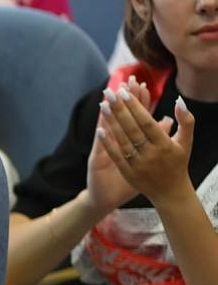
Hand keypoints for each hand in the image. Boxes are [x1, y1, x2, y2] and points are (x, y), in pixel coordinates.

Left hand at [97, 80, 195, 205]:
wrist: (169, 192)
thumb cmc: (177, 162)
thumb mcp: (186, 142)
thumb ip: (186, 121)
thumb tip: (179, 101)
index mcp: (165, 144)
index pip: (147, 122)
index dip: (135, 107)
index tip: (125, 92)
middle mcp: (151, 154)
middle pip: (132, 128)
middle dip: (120, 109)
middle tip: (110, 92)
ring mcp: (138, 164)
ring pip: (122, 140)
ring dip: (111, 122)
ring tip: (103, 104)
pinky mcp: (128, 173)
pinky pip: (116, 156)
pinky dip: (108, 143)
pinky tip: (99, 130)